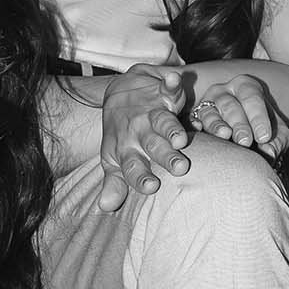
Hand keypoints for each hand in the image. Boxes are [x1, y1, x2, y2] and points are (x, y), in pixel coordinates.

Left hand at [95, 63, 190, 211]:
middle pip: (153, 146)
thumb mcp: (114, 159)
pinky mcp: (161, 93)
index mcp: (127, 150)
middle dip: (165, 156)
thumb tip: (105, 207)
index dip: (141, 177)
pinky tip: (174, 80)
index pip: (133, 167)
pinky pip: (167, 88)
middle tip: (180, 168)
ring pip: (163, 122)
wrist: (117, 95)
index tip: (152, 187)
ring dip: (171, 128)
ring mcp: (150, 112)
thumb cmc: (121, 135)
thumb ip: (115, 182)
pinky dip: (170, 84)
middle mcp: (138, 132)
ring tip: (182, 137)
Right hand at [185, 73, 288, 161]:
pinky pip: (193, 121)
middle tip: (246, 142)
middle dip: (239, 124)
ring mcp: (207, 104)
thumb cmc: (263, 131)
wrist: (248, 140)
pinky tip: (200, 133)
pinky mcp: (194, 117)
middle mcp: (224, 92)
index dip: (258, 117)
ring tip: (225, 136)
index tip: (264, 137)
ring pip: (209, 112)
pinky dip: (197, 127)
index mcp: (247, 88)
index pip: (252, 98)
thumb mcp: (277, 134)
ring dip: (217, 126)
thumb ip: (277, 142)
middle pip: (230, 105)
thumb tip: (268, 153)